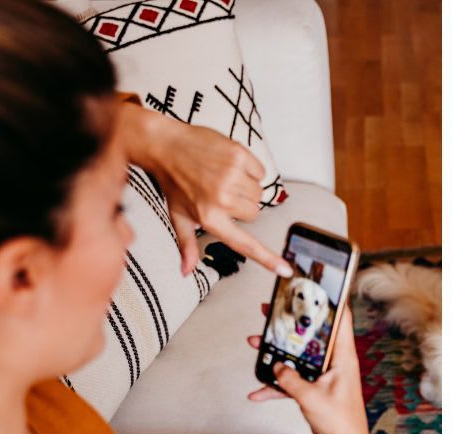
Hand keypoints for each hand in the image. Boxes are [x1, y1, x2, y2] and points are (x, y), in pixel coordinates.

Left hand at [119, 103, 291, 277]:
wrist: (166, 145)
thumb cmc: (173, 182)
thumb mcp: (178, 216)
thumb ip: (187, 245)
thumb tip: (187, 271)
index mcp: (209, 218)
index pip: (244, 244)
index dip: (268, 258)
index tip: (286, 270)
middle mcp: (223, 199)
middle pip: (254, 212)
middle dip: (243, 205)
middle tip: (221, 193)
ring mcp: (232, 176)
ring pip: (259, 192)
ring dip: (247, 187)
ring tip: (224, 177)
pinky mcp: (239, 156)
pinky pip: (260, 172)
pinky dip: (250, 169)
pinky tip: (231, 165)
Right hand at [247, 308, 370, 433]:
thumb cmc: (340, 423)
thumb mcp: (310, 398)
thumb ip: (290, 379)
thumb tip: (278, 366)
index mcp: (342, 357)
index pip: (341, 320)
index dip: (330, 301)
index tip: (316, 287)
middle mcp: (335, 363)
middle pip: (312, 335)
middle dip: (291, 324)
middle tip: (272, 312)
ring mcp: (325, 376)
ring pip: (299, 357)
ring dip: (278, 353)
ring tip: (256, 343)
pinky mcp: (316, 389)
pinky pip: (293, 381)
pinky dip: (277, 385)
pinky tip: (257, 391)